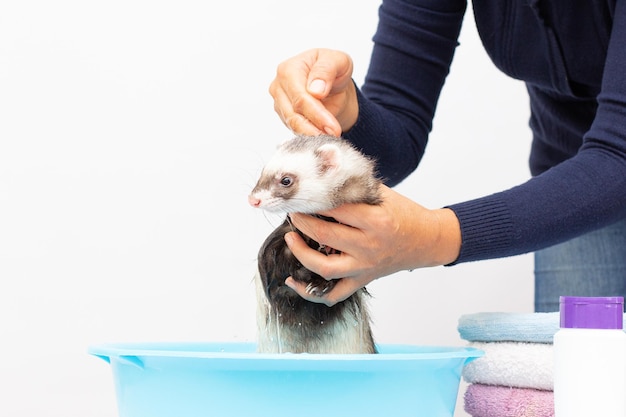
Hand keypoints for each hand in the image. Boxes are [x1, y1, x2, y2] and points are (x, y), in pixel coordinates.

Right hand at [269, 48, 358, 135]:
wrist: (334, 83)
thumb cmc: (334, 69)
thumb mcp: (339, 61)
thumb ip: (326, 70)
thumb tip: (315, 90)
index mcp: (289, 69)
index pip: (300, 97)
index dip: (316, 113)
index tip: (333, 127)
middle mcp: (279, 86)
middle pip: (293, 113)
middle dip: (314, 127)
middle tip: (334, 134)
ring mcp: (280, 103)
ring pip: (293, 124)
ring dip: (312, 133)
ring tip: (330, 136)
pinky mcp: (284, 117)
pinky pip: (295, 130)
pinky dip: (309, 135)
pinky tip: (323, 135)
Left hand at [283, 185, 461, 305]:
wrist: (426, 240)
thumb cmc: (404, 214)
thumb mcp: (383, 195)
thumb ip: (355, 189)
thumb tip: (324, 178)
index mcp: (375, 221)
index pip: (335, 209)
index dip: (314, 200)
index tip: (303, 194)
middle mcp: (369, 246)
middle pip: (324, 234)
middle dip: (301, 221)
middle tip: (293, 212)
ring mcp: (364, 266)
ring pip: (322, 267)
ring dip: (300, 252)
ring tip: (291, 238)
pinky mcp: (362, 279)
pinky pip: (332, 294)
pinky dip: (310, 292)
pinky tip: (293, 281)